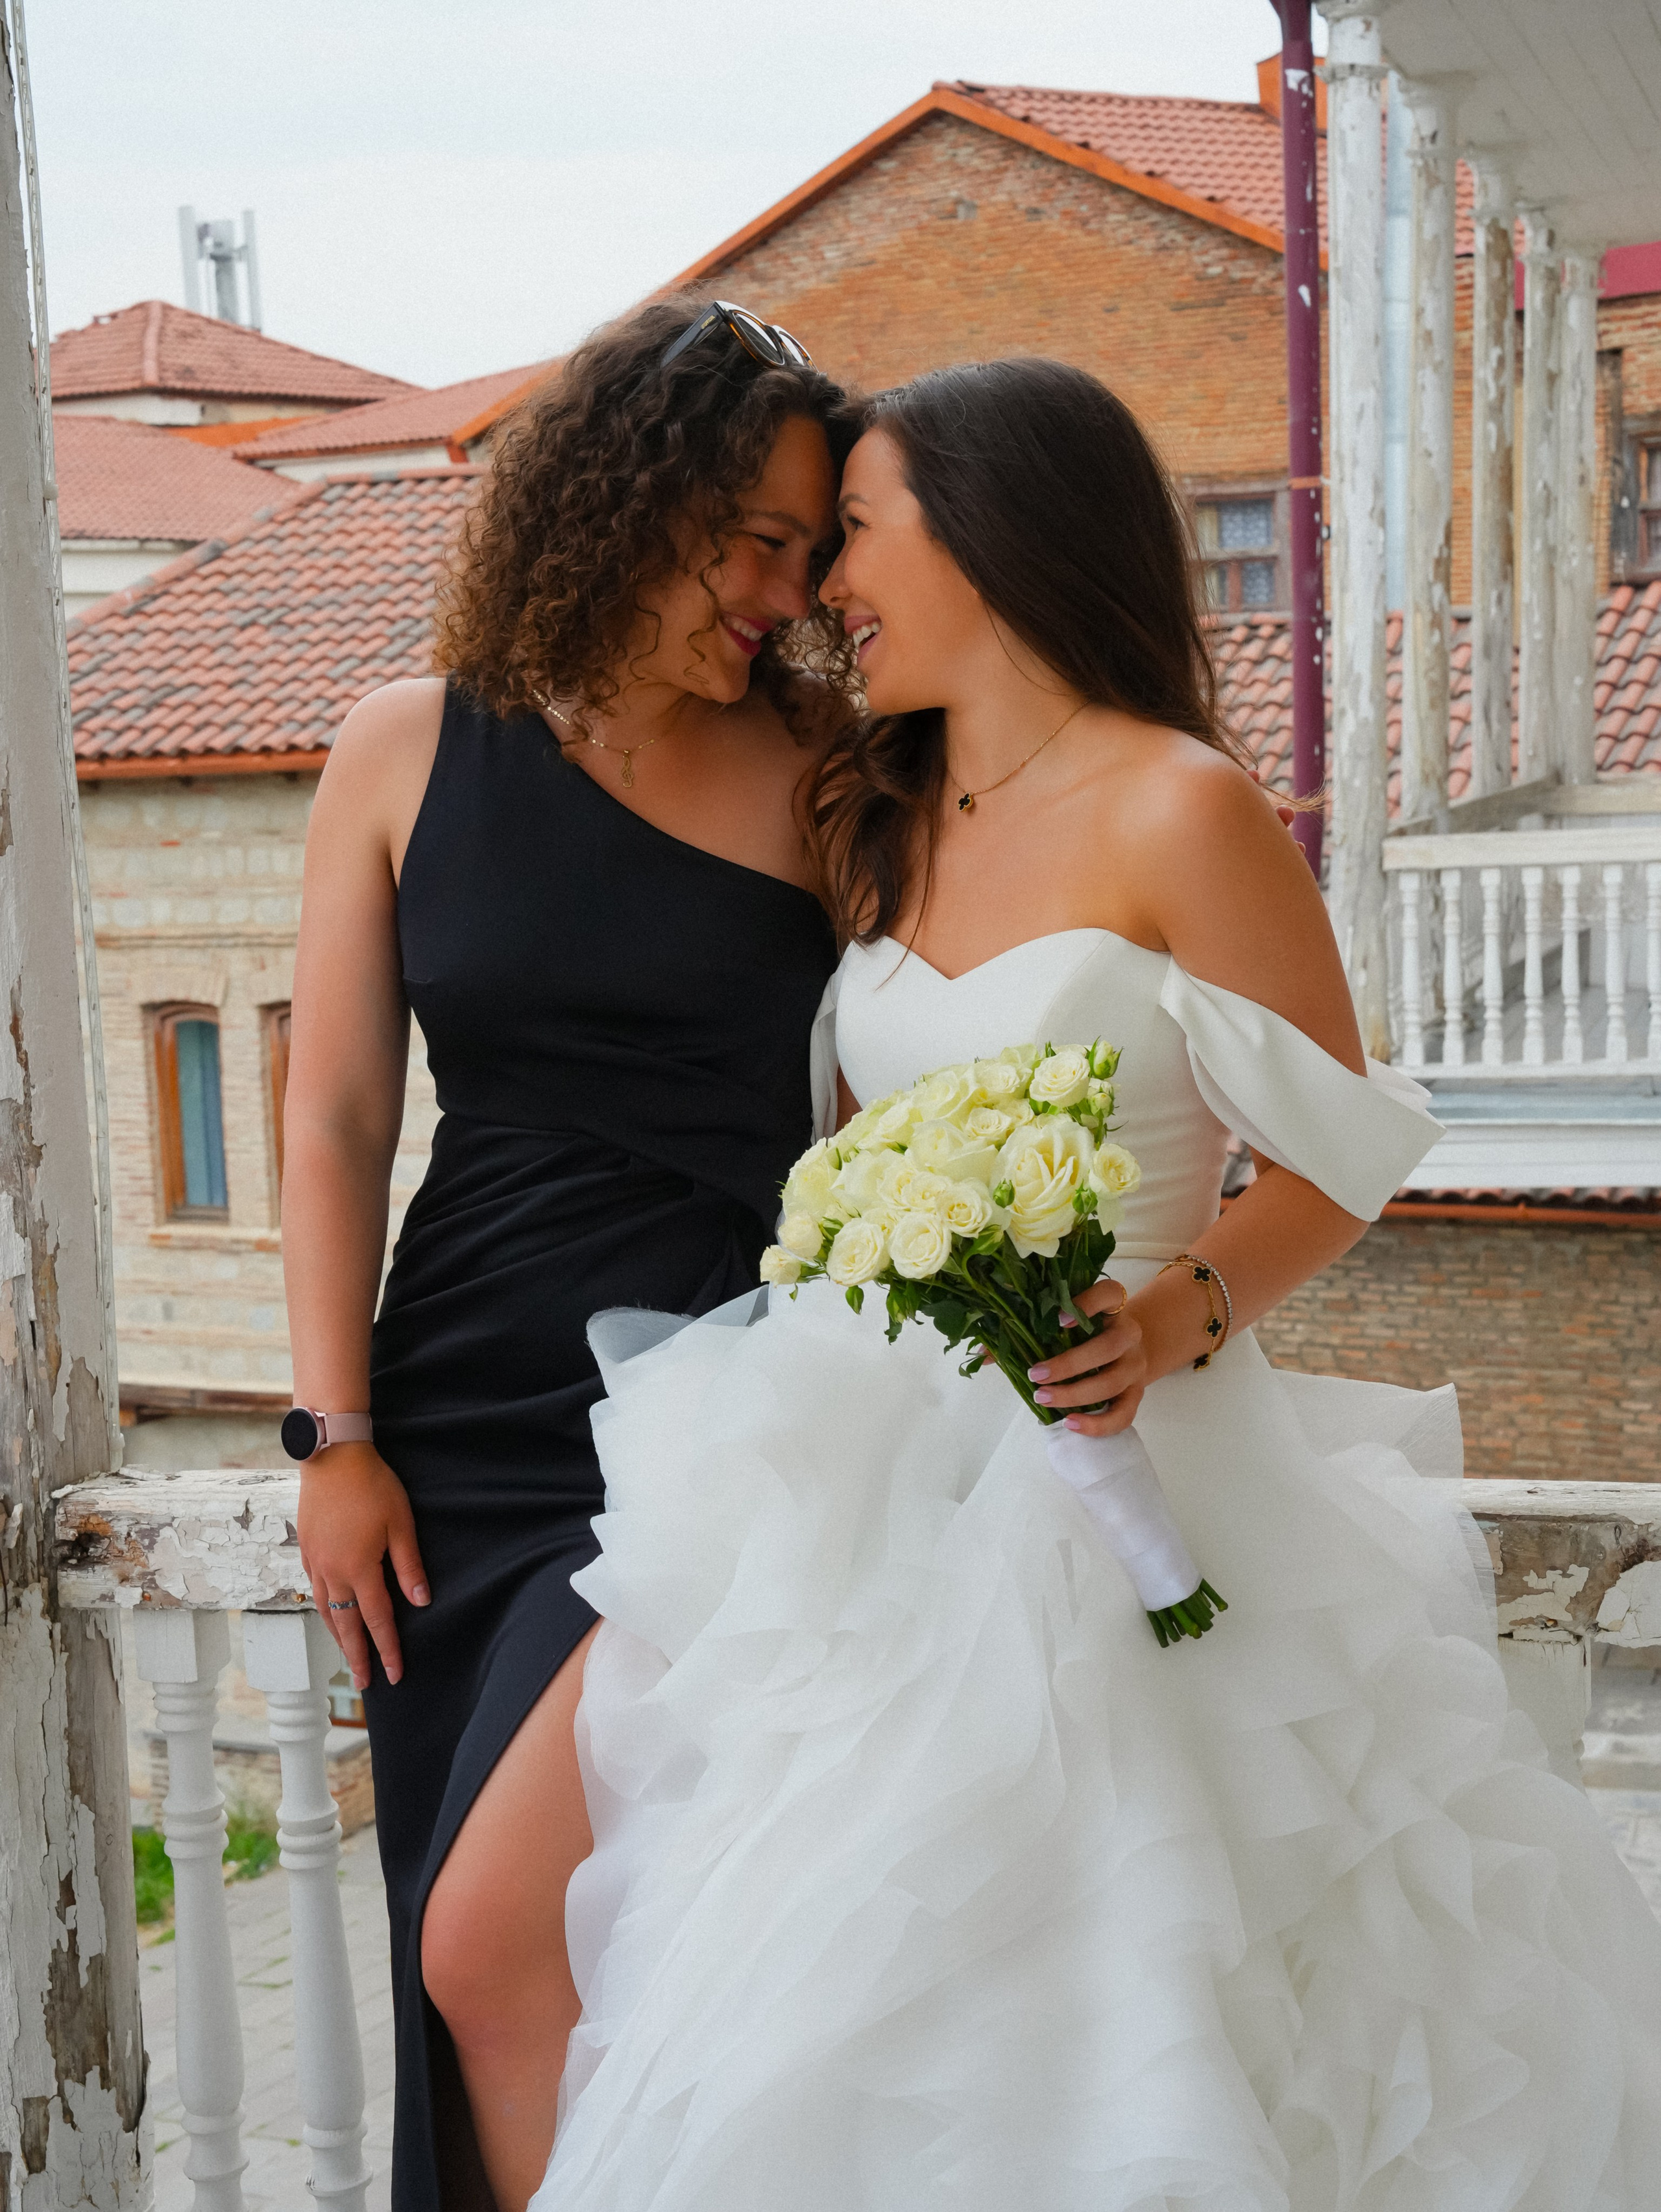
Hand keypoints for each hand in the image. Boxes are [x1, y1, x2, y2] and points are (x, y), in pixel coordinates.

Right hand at [297, 1442, 429, 1688]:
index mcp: (360, 1568)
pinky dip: (322, 1610)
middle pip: (346, 1625)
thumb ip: (409, 1566)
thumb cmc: (373, 1486)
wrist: (333, 1456)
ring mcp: (315, 1562)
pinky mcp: (306, 1549)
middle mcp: (333, 1572)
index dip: (388, 1650)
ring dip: (338, 1637)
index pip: (378, 1620)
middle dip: (357, 1657)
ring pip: (326, 1611)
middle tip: (364, 1684)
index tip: (395, 1675)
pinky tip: (328, 1614)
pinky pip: (314, 1590)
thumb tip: (421, 1603)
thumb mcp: (401, 1523)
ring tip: (347, 1658)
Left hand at [1026, 1277, 1147, 1437]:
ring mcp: (1135, 1365)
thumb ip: (1024, 1333)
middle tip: (1034, 1374)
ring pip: (1113, 1381)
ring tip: (1042, 1398)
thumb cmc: (1084, 1335)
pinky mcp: (1137, 1395)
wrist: (1125, 1352)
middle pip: (1109, 1345)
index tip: (1058, 1320)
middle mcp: (1129, 1333)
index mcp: (1111, 1306)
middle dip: (1069, 1363)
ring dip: (1075, 1393)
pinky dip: (1098, 1424)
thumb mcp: (1062, 1326)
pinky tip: (1071, 1422)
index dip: (1087, 1303)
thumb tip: (983, 1355)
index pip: (1108, 1294)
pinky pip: (1124, 1414)